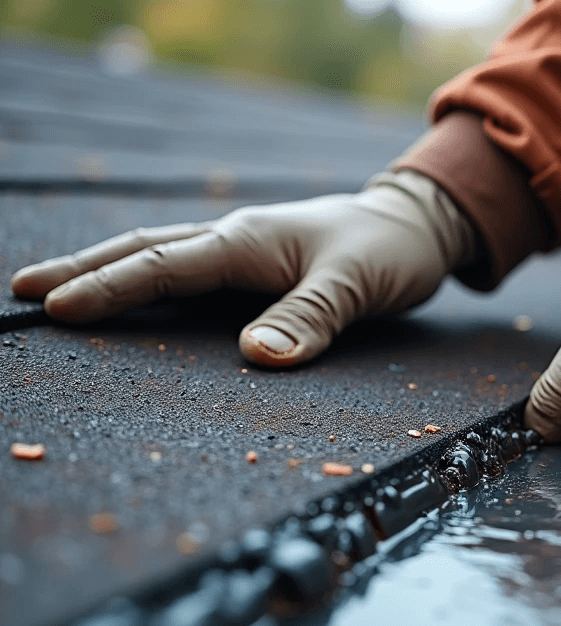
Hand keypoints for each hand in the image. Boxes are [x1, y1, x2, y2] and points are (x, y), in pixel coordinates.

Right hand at [10, 171, 474, 366]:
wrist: (414, 225)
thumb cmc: (388, 252)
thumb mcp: (357, 285)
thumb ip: (310, 318)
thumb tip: (256, 357)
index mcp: (247, 241)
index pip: (164, 267)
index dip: (109, 287)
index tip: (56, 307)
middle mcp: (235, 241)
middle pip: (143, 252)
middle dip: (83, 270)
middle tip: (24, 291)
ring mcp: (242, 251)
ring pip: (160, 258)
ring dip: (107, 271)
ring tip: (55, 289)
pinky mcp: (255, 266)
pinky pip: (189, 272)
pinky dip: (150, 282)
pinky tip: (132, 296)